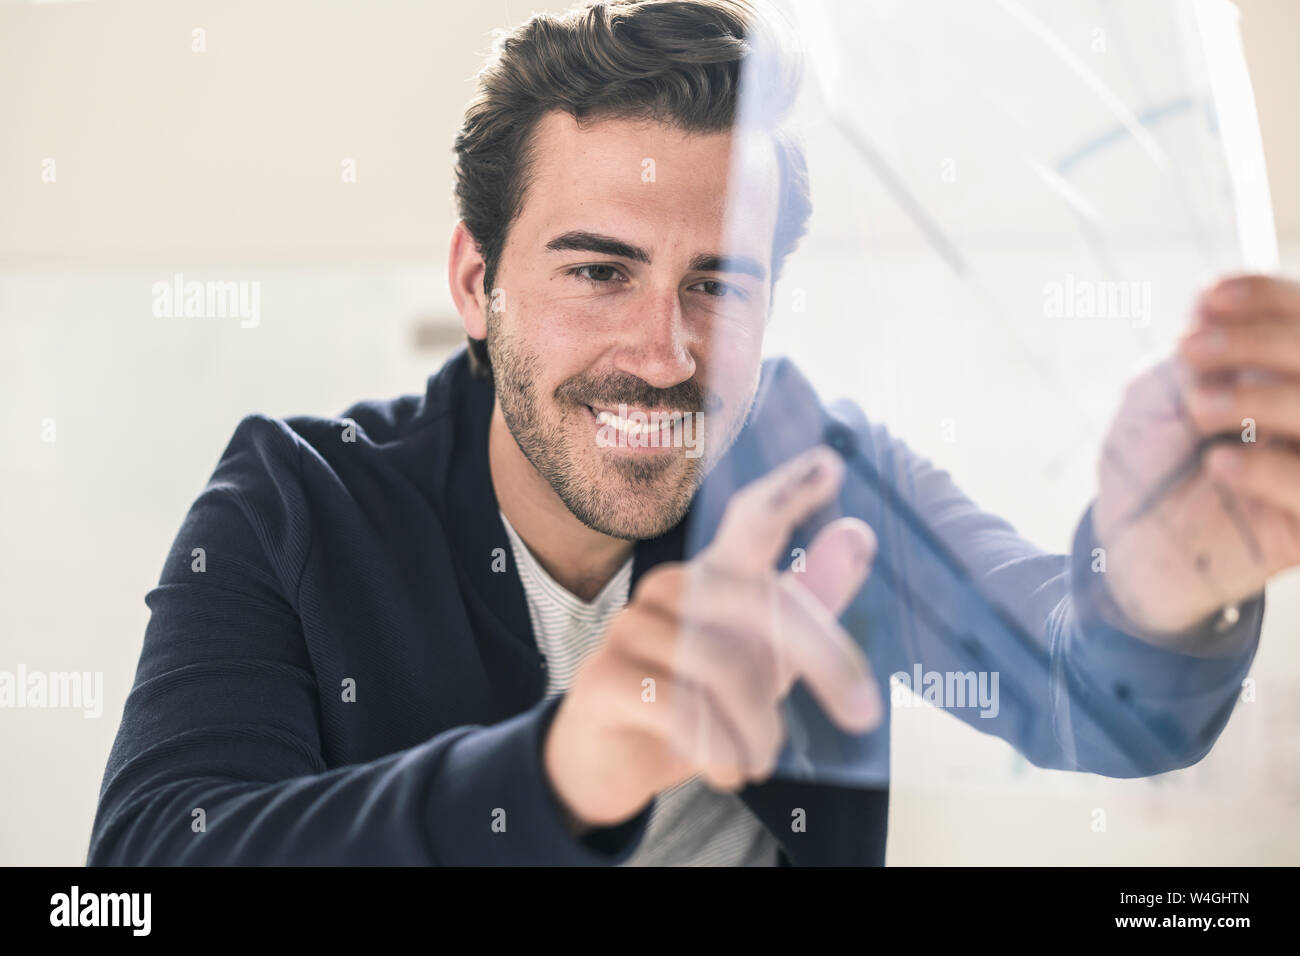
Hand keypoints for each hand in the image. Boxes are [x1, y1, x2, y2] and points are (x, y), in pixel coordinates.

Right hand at [543, 444, 882, 830]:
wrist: (612, 765)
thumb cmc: (694, 706)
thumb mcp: (763, 662)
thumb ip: (809, 606)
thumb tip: (858, 534)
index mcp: (713, 581)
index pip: (751, 520)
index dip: (790, 491)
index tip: (831, 464)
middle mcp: (670, 590)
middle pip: (762, 601)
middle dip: (824, 658)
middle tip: (863, 714)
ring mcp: (630, 629)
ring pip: (723, 669)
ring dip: (760, 730)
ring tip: (760, 760)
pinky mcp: (602, 677)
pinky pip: (680, 711)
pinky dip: (718, 751)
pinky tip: (725, 769)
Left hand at [1092, 274, 1299, 638]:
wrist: (1129, 542)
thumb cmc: (1147, 461)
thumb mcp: (1160, 396)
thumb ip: (1199, 355)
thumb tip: (1215, 306)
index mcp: (1277, 368)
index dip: (1268, 298)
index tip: (1209, 298)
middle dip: (1258, 340)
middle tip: (1192, 352)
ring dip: (1261, 397)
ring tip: (1198, 408)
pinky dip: (1273, 469)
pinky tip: (1220, 464)